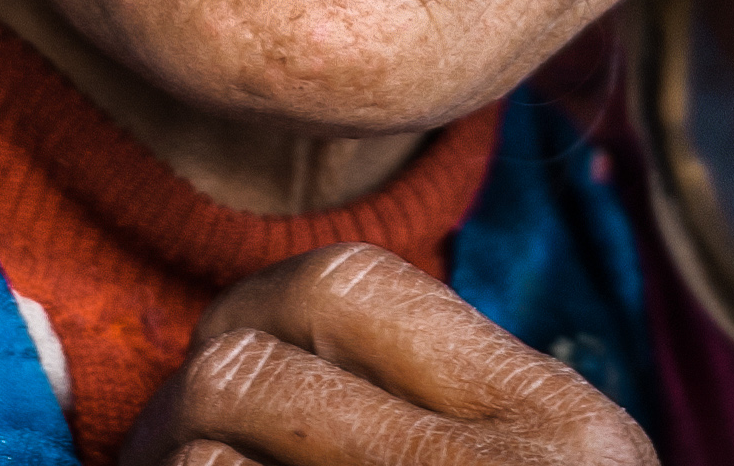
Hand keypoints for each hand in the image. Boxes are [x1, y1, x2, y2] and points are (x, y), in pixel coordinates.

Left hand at [122, 243, 655, 465]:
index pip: (348, 285)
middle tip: (168, 447)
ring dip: (178, 465)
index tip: (226, 368)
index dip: (253, 314)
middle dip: (185, 405)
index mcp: (565, 427)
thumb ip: (446, 407)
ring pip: (202, 456)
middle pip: (246, 366)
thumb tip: (249, 349)